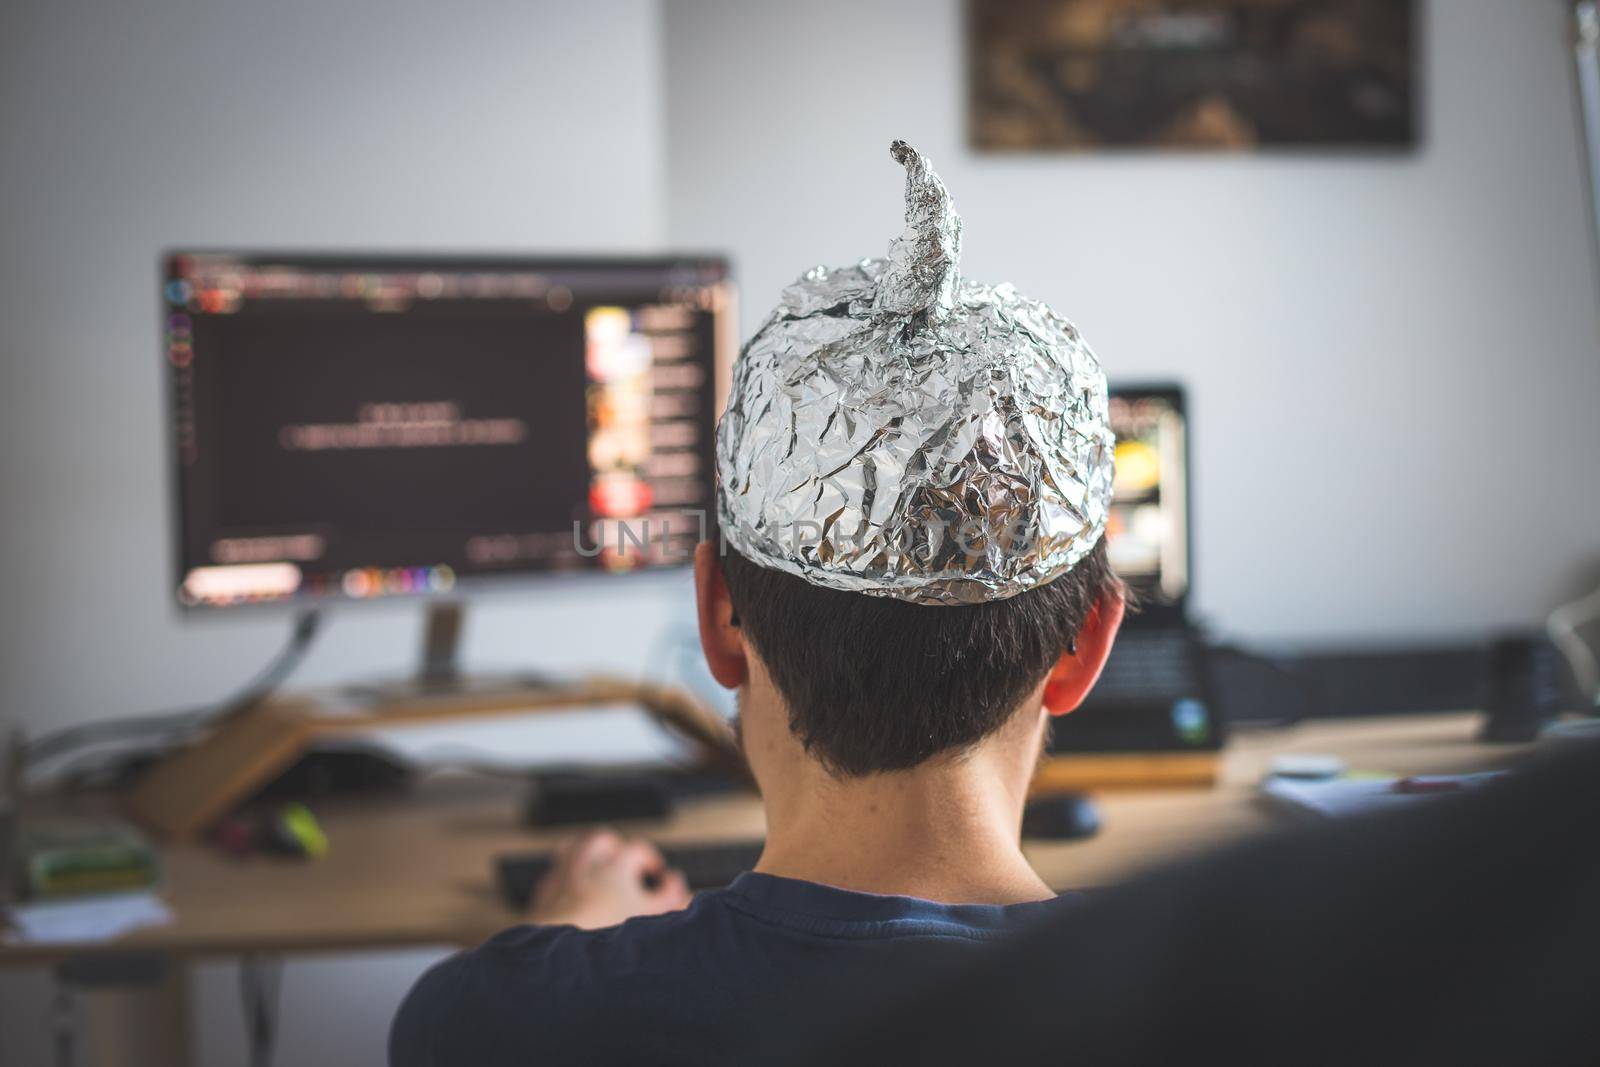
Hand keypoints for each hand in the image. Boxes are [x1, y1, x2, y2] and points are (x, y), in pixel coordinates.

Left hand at [527, 829, 690, 929]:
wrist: (561, 947)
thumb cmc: (604, 928)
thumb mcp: (650, 913)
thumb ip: (669, 895)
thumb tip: (676, 881)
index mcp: (617, 862)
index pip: (640, 849)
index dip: (651, 861)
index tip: (656, 875)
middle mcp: (588, 860)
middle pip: (602, 840)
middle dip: (614, 848)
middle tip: (622, 863)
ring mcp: (564, 872)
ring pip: (573, 848)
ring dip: (585, 854)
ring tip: (594, 867)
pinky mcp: (544, 891)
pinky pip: (554, 873)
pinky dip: (565, 877)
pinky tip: (571, 890)